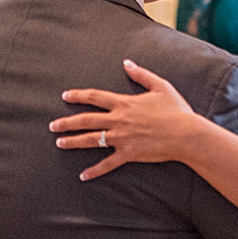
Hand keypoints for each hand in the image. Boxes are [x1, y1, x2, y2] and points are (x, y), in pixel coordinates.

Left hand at [50, 59, 201, 180]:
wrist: (186, 134)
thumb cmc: (176, 110)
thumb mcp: (160, 86)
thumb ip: (141, 74)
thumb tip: (127, 63)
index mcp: (124, 103)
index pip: (95, 97)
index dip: (78, 96)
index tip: (65, 96)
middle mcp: (119, 120)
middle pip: (86, 120)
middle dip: (67, 122)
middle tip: (52, 125)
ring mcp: (122, 138)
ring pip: (91, 140)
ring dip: (73, 142)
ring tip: (59, 143)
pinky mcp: (128, 154)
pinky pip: (107, 164)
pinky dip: (95, 170)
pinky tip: (82, 175)